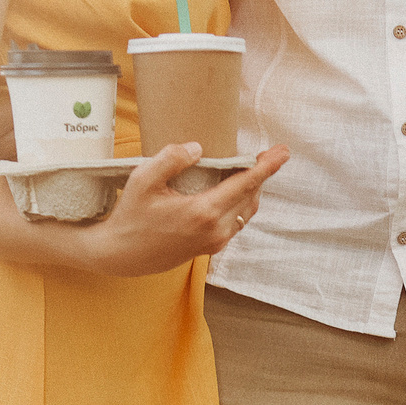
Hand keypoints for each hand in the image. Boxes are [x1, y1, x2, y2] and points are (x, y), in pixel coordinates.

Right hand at [76, 142, 288, 278]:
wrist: (122, 255)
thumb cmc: (130, 216)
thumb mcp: (143, 179)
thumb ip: (171, 159)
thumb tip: (198, 149)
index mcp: (203, 211)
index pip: (245, 183)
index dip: (266, 165)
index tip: (283, 151)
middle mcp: (215, 229)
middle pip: (250, 196)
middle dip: (262, 173)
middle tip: (270, 152)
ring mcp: (215, 241)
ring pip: (246, 210)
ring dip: (252, 189)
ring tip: (252, 168)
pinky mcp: (211, 247)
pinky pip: (236, 221)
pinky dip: (241, 202)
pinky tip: (235, 190)